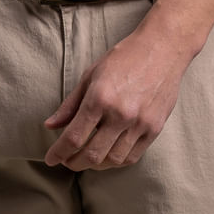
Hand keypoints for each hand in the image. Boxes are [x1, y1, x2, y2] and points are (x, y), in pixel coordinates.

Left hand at [42, 17, 192, 168]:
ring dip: (95, 165)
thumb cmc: (124, 58)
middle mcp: (120, 114)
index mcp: (100, 98)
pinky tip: (108, 156)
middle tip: (67, 161)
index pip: (73, 137)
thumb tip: (50, 126)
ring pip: (113, 160)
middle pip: (92, 154)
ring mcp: (140, 123)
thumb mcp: (91, 75)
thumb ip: (70, 104)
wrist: (163, 48)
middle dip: (74, 163)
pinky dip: (116, 161)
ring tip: (87, 159)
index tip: (51, 159)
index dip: (58, 153)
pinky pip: (133, 156)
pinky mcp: (155, 128)